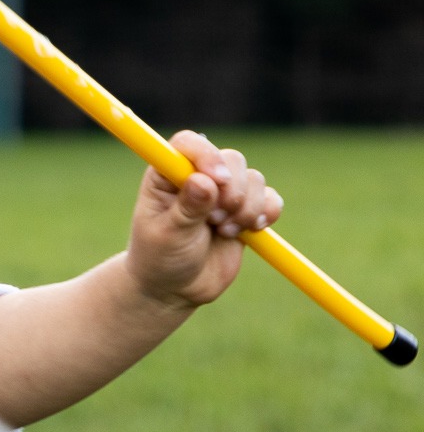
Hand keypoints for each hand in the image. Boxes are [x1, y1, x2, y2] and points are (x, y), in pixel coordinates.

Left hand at [126, 130, 282, 308]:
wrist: (177, 288)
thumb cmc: (160, 258)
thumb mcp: (167, 234)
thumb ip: (187, 208)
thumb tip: (204, 181)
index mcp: (166, 175)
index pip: (188, 144)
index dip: (207, 155)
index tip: (218, 179)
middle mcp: (197, 176)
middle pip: (231, 159)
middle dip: (232, 191)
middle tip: (215, 219)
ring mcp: (223, 193)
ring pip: (254, 179)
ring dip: (246, 208)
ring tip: (224, 231)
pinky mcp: (245, 210)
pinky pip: (271, 198)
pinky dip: (267, 212)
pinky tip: (249, 231)